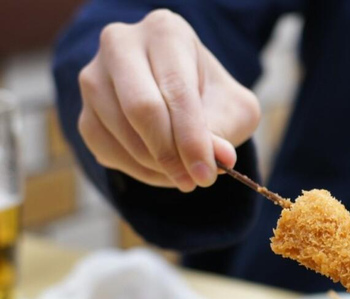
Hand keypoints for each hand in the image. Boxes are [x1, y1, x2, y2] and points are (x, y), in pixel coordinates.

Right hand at [77, 9, 260, 191]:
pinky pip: (104, 148)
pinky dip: (137, 170)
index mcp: (165, 32)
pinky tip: (162, 171)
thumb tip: (222, 159)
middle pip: (140, 108)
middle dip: (171, 153)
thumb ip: (226, 131)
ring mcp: (95, 77)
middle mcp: (121, 44)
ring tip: (184, 176)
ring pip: (120, 132)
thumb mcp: (232, 109)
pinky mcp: (84, 110)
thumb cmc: (210, 96)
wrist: (182, 94)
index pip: (176, 90)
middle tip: (195, 181)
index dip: (192, 139)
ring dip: (156, 166)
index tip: (207, 174)